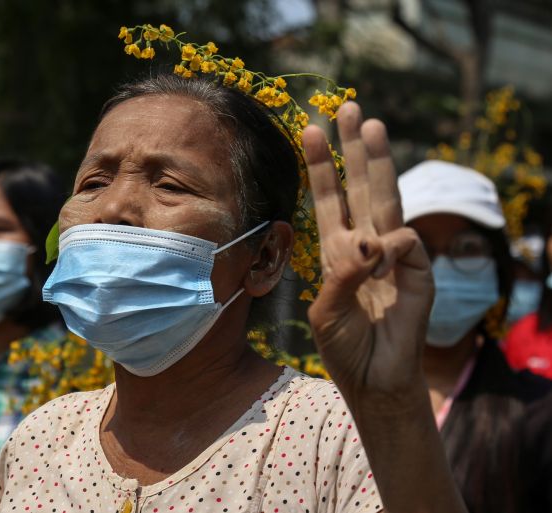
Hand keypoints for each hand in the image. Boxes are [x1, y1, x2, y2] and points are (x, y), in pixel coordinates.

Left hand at [303, 102, 432, 407]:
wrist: (374, 377)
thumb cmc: (344, 346)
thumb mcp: (326, 309)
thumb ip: (342, 275)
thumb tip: (371, 244)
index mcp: (336, 250)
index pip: (328, 199)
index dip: (321, 166)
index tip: (309, 130)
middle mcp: (363, 243)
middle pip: (358, 186)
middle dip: (352, 149)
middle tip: (347, 106)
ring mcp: (391, 254)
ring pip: (384, 196)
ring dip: (376, 161)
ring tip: (369, 124)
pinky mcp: (417, 269)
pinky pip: (403, 242)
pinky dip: (390, 247)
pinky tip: (381, 261)